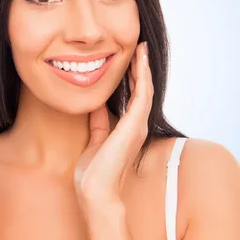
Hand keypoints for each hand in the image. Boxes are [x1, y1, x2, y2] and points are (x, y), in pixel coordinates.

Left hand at [74, 42, 152, 208]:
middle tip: (139, 48)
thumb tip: (97, 104)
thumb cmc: (94, 172)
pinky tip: (140, 61)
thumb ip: (99, 122)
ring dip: (143, 67)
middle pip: (143, 90)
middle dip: (140, 68)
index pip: (134, 97)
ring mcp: (138, 125)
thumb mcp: (95, 139)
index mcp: (129, 129)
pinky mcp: (134, 125)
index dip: (133, 77)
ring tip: (141, 49)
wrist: (96, 191)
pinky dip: (142, 76)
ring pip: (145, 89)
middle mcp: (137, 125)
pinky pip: (142, 94)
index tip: (129, 60)